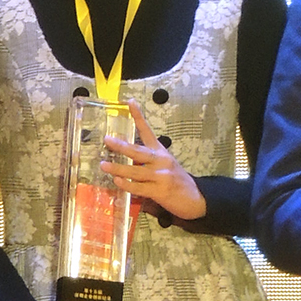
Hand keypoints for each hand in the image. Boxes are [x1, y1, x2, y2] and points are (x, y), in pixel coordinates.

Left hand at [101, 99, 206, 220]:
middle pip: (139, 151)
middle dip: (122, 145)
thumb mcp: (164, 167)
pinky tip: (117, 181)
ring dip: (119, 168)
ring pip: (136, 171)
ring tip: (104, 165)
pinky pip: (139, 187)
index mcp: (161, 152)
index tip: (130, 102)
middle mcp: (161, 161)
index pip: (148, 131)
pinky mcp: (160, 191)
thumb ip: (147, 163)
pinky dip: (127, 185)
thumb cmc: (176, 182)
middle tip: (107, 140)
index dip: (139, 116)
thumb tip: (124, 163)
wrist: (195, 198)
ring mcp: (161, 176)